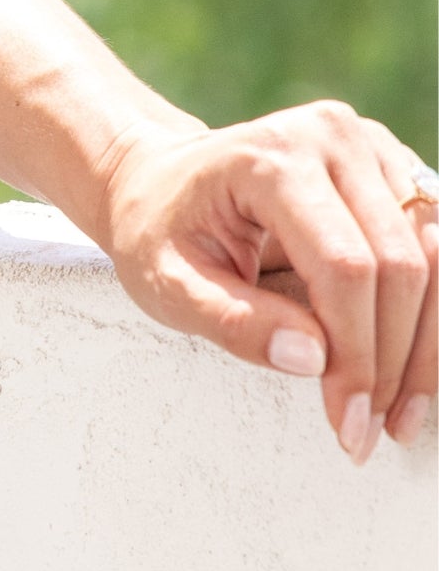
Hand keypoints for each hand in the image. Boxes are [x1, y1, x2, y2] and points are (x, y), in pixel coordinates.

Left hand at [97, 101, 437, 463]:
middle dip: (395, 362)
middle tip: (371, 431)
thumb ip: (233, 321)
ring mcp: (372, 147)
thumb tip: (312, 361)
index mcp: (272, 158)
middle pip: (401, 263)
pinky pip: (438, 246)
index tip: (348, 425)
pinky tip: (412, 371)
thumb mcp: (166, 283)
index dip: (357, 356)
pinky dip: (433, 316)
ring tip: (399, 416)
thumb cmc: (159, 231)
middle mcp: (332, 138)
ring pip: (437, 256)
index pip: (343, 266)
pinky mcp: (395, 170)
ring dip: (428, 346)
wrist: (162, 179)